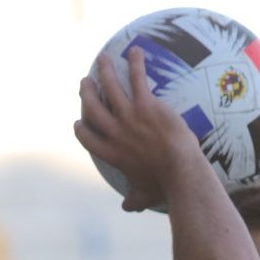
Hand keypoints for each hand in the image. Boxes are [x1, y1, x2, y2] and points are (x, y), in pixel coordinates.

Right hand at [74, 48, 210, 211]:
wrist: (180, 171)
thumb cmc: (163, 185)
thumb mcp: (143, 194)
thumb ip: (133, 200)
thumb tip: (127, 208)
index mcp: (111, 153)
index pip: (87, 137)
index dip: (81, 127)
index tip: (79, 120)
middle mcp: (114, 132)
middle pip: (92, 107)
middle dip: (86, 92)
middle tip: (86, 82)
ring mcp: (128, 116)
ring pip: (109, 87)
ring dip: (104, 70)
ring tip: (102, 59)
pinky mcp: (146, 105)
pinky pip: (137, 78)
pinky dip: (135, 63)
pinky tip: (135, 50)